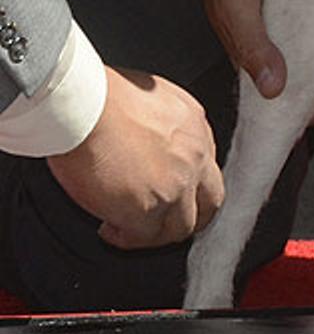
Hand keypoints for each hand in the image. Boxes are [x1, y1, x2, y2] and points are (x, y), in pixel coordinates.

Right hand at [46, 67, 222, 248]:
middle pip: (210, 200)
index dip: (188, 184)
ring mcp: (177, 184)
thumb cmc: (99, 94)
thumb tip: (146, 142)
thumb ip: (160, 123)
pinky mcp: (150, 208)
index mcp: (194, 125)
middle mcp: (195, 155)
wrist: (82, 103)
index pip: (205, 165)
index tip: (168, 189)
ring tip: (130, 229)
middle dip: (191, 215)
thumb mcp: (148, 96)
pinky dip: (128, 238)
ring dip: (158, 232)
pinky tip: (111, 230)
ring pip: (182, 225)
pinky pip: (146, 237)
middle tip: (165, 222)